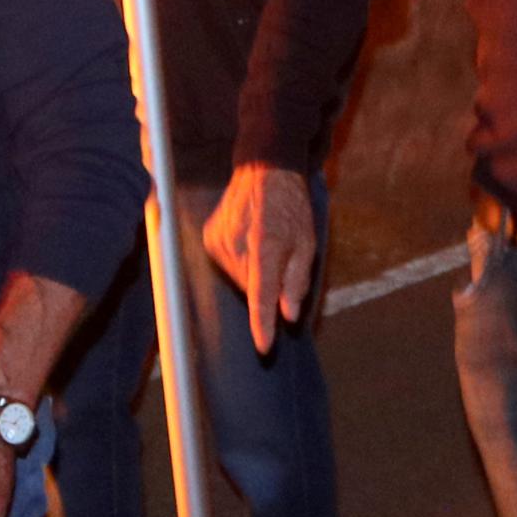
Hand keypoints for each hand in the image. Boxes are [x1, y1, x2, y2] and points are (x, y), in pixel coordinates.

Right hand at [209, 164, 316, 355]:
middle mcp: (236, 242)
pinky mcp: (209, 238)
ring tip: (264, 244)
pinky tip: (249, 239)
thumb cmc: (292, 207)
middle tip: (280, 258)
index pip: (261, 292)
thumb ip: (297, 281)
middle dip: (266, 285)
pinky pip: (227, 266)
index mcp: (266, 243)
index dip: (262, 322)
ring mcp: (218, 239)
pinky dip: (240, 262)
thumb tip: (288, 315)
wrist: (265, 170)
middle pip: (251, 288)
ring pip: (237, 279)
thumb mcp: (308, 243)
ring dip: (252, 273)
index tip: (263, 347)